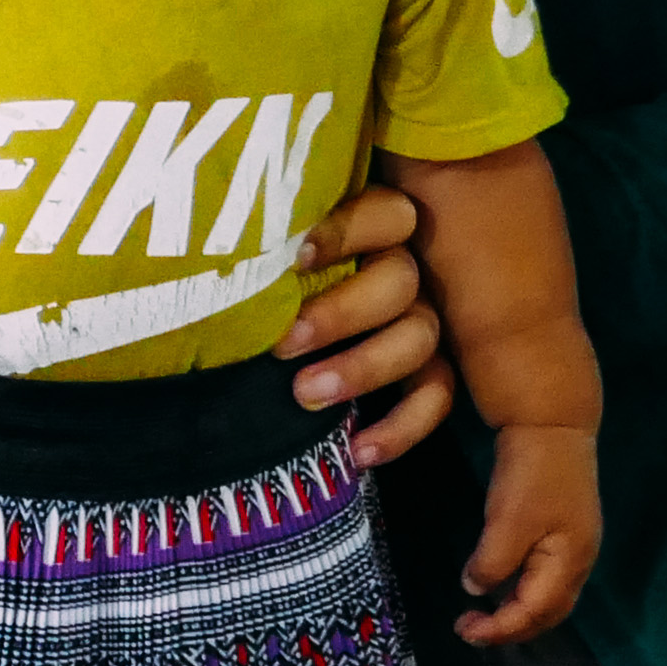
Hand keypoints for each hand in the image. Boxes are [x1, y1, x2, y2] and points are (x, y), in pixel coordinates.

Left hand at [275, 184, 458, 466]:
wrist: (261, 334)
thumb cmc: (259, 281)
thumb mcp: (263, 258)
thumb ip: (264, 250)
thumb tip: (230, 255)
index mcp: (369, 227)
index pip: (383, 215)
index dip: (345, 234)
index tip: (293, 258)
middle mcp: (404, 267)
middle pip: (400, 281)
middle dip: (341, 315)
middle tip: (284, 344)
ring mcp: (420, 318)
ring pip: (419, 337)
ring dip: (363, 367)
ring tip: (305, 394)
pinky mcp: (425, 370)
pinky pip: (435, 395)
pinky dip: (402, 427)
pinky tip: (359, 450)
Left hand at [454, 425, 599, 645]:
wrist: (553, 425)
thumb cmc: (531, 474)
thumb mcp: (507, 520)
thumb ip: (492, 562)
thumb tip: (475, 589)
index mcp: (569, 561)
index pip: (535, 613)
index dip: (500, 629)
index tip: (463, 631)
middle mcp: (579, 561)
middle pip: (548, 613)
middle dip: (511, 629)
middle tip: (470, 630)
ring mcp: (574, 547)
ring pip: (549, 598)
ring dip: (516, 613)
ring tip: (482, 617)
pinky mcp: (565, 533)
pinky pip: (546, 579)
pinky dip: (522, 593)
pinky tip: (500, 588)